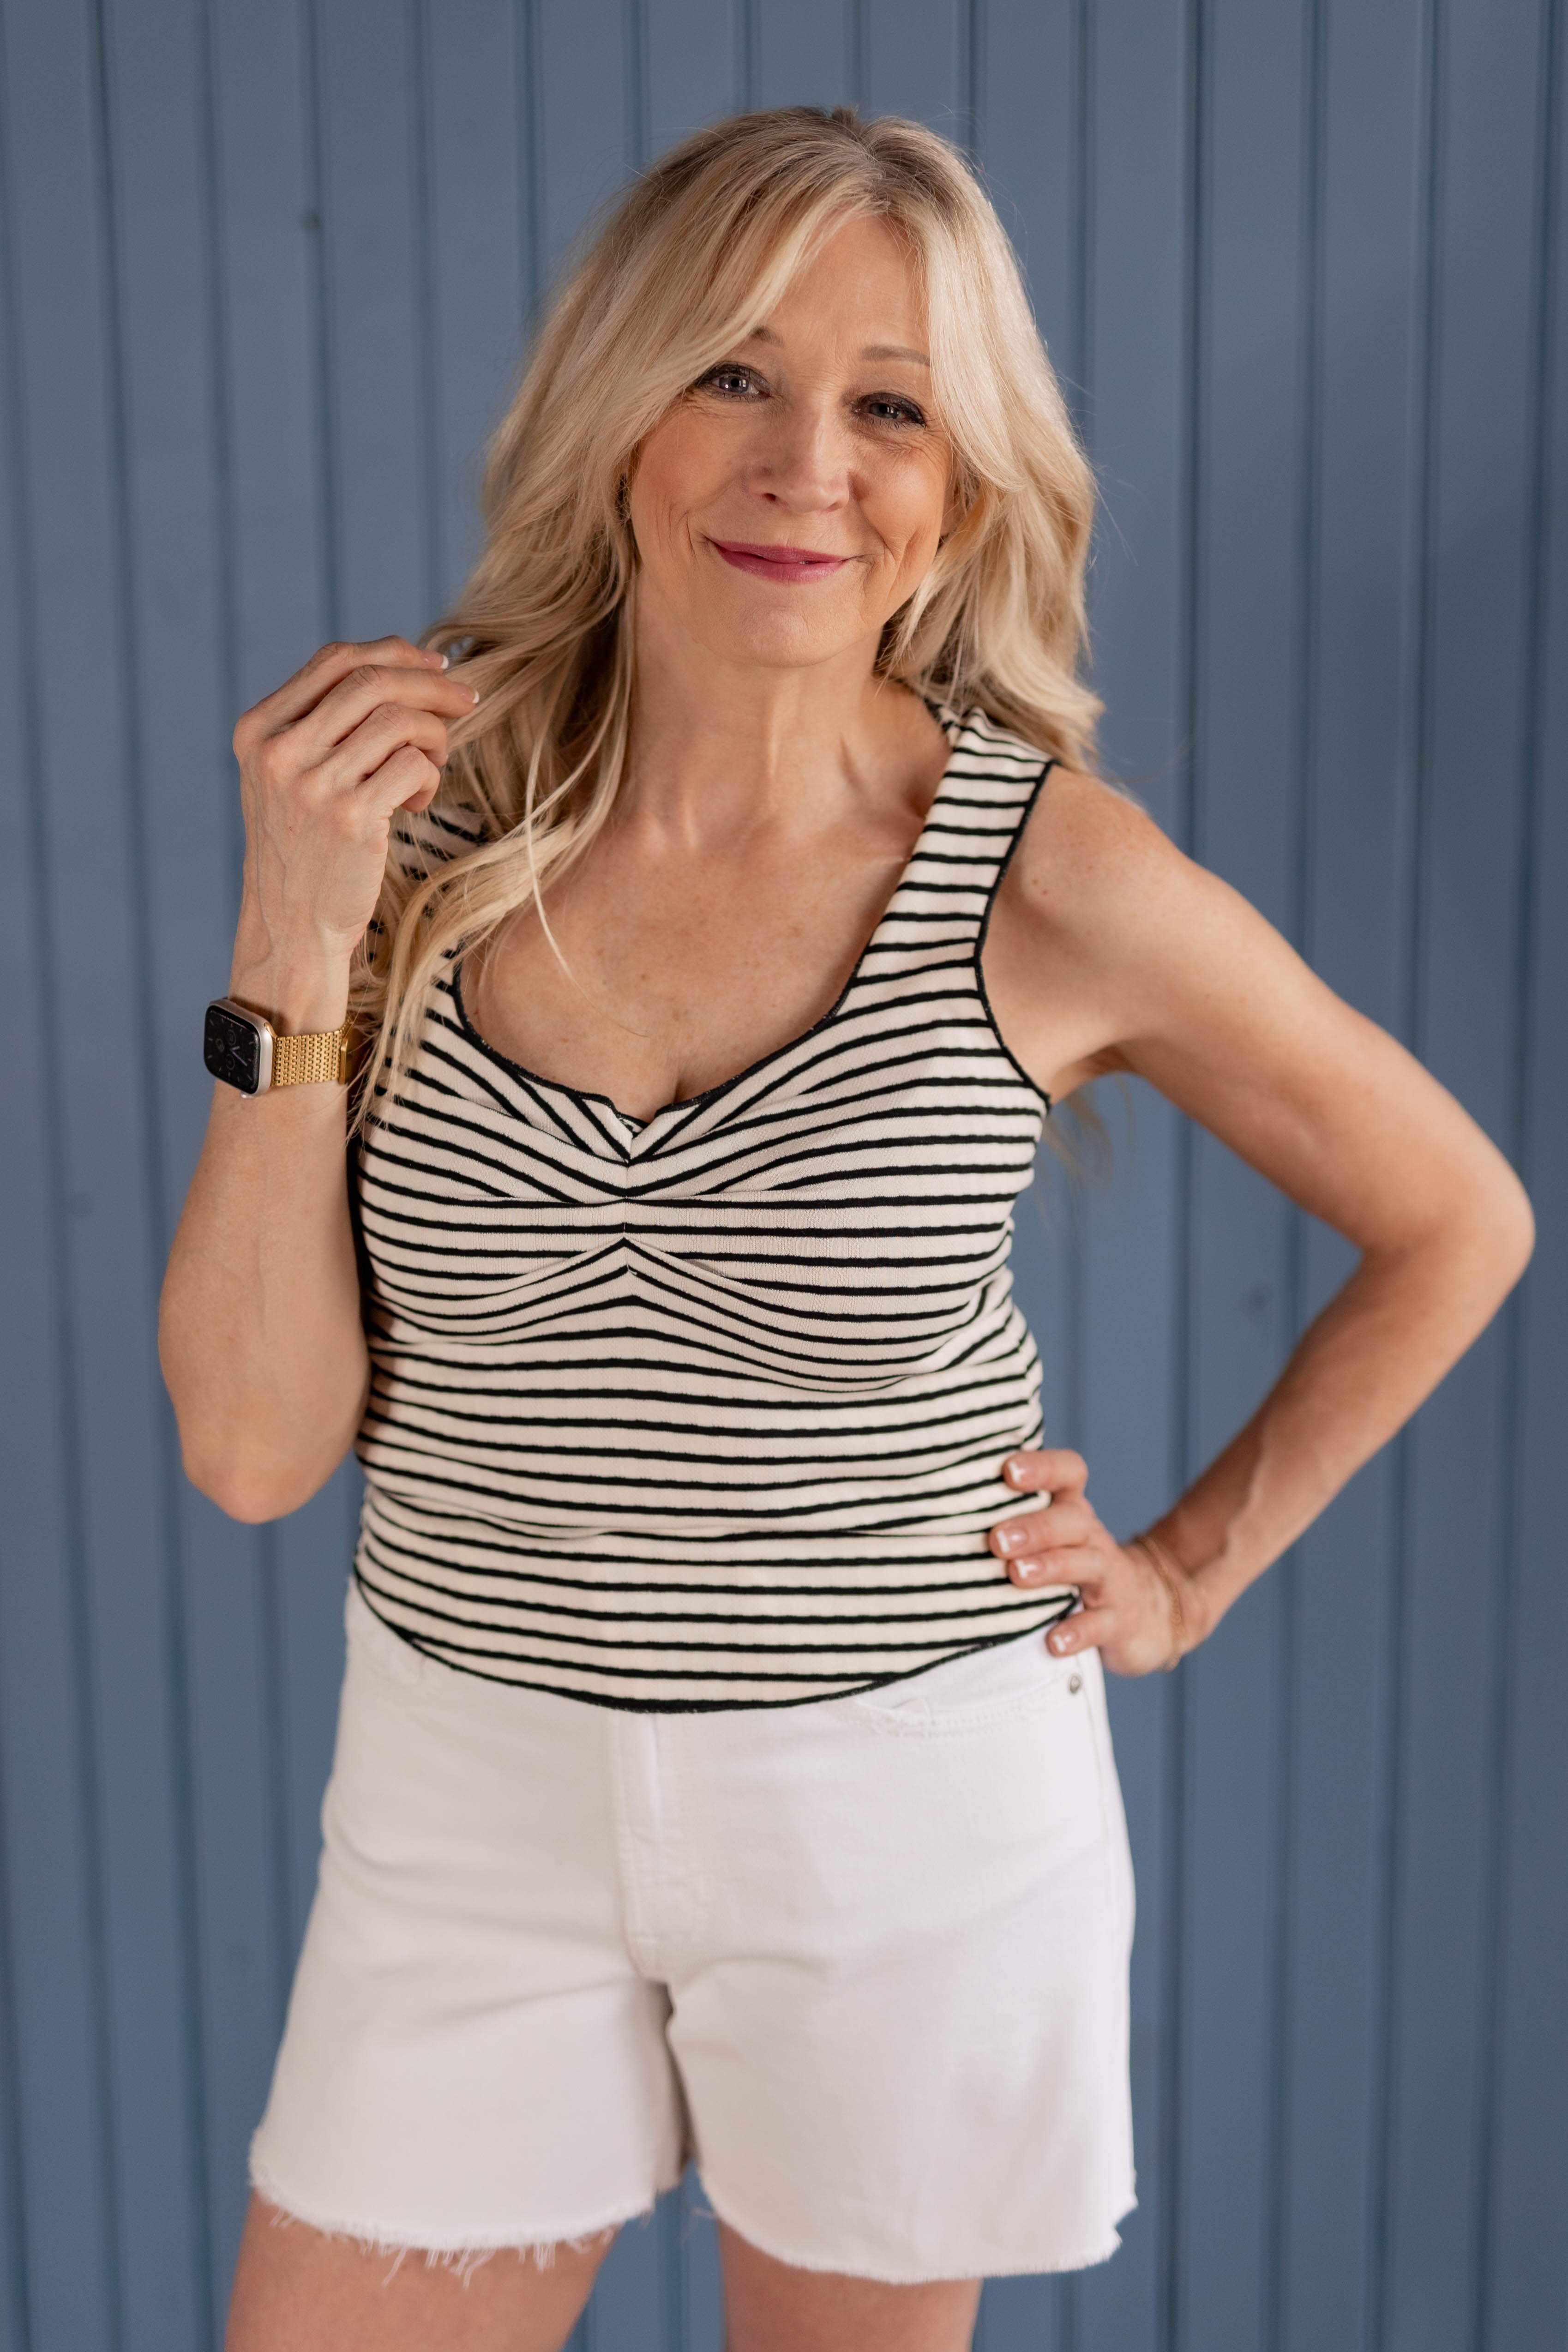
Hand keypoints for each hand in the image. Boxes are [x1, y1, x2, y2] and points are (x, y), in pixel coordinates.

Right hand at [229, 636, 480, 1014]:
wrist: (291, 926)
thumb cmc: (304, 848)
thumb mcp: (290, 778)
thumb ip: (323, 724)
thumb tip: (401, 667)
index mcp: (260, 729)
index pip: (334, 660)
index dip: (394, 652)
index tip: (435, 664)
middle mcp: (279, 750)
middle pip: (371, 682)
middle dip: (431, 685)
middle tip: (467, 701)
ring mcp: (312, 784)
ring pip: (399, 720)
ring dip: (434, 736)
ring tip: (433, 765)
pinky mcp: (349, 817)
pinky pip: (413, 766)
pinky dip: (429, 778)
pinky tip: (416, 803)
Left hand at [987, 1448, 1203, 1675]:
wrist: (1145, 1611)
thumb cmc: (1072, 1565)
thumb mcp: (1051, 1536)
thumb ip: (1009, 1517)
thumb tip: (936, 1504)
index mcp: (1071, 1510)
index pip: (1067, 1473)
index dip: (1042, 1467)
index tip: (1007, 1470)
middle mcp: (1091, 1538)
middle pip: (1071, 1520)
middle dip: (1034, 1527)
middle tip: (997, 1539)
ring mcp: (1108, 1579)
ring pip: (1086, 1565)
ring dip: (1051, 1568)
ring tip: (1016, 1575)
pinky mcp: (1118, 1621)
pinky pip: (1101, 1625)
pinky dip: (1078, 1632)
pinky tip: (1054, 1642)